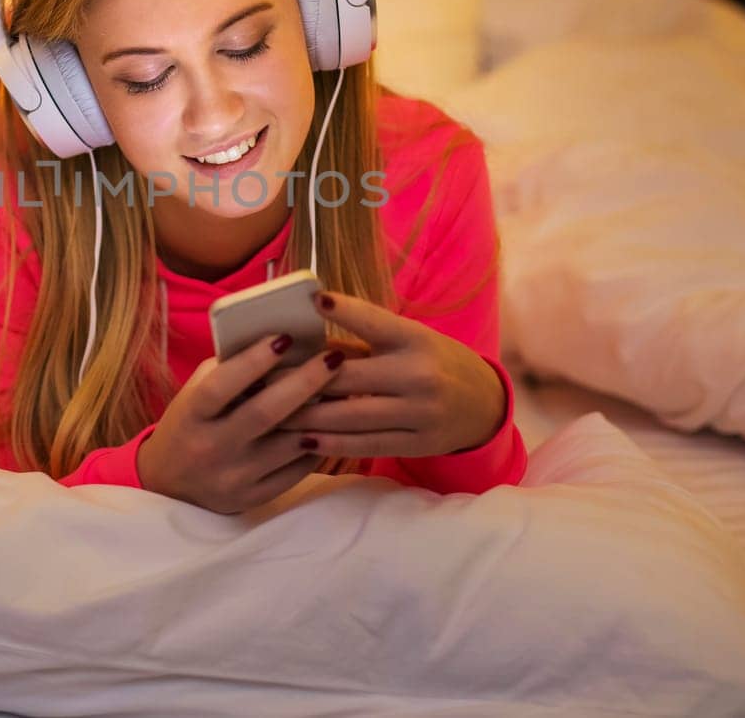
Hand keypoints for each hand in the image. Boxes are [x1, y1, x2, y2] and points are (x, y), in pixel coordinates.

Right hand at [136, 332, 347, 514]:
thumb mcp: (194, 394)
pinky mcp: (252, 498)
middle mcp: (211, 448)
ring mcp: (233, 477)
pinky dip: (317, 446)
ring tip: (345, 390)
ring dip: (321, 416)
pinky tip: (331, 426)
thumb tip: (278, 342)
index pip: (222, 385)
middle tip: (334, 357)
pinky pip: (296, 471)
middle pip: (265, 413)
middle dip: (304, 382)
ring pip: (288, 445)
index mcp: (192, 415)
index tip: (285, 338)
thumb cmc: (189, 424)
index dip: (254, 360)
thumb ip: (227, 369)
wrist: (170, 486)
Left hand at [269, 290, 506, 458]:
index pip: (376, 321)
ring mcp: (420, 412)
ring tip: (271, 414)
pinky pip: (366, 445)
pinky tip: (303, 441)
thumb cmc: (432, 362)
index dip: (346, 309)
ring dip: (306, 417)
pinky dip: (331, 443)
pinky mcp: (418, 442)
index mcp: (416, 339)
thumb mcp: (409, 341)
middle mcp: (420, 374)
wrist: (483, 404)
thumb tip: (307, 342)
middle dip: (300, 380)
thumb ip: (365, 341)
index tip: (313, 299)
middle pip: (348, 377)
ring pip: (351, 416)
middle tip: (260, 380)